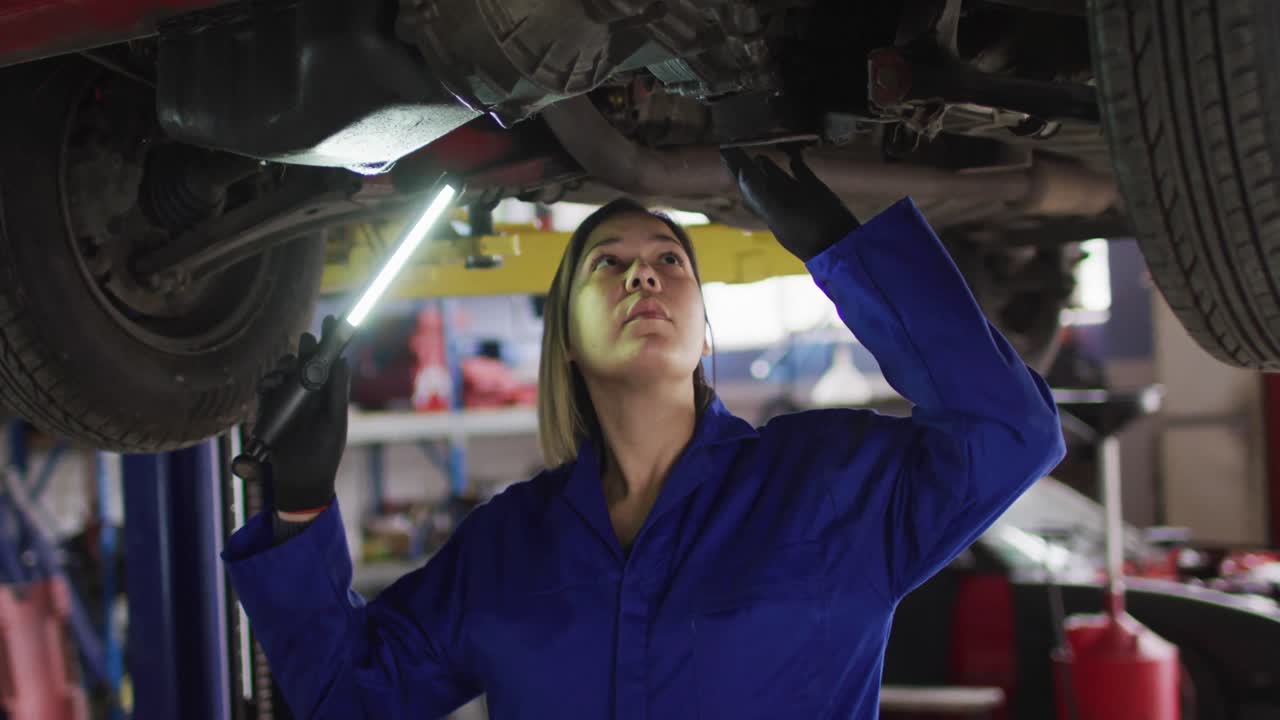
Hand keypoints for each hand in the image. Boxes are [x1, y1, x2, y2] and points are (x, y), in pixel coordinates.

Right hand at [256, 315, 349, 513]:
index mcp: (328, 393)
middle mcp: (309, 392)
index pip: (330, 361)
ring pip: (285, 370)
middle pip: (305, 360)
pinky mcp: (270, 408)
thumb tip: (341, 361)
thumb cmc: (323, 452)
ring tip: (290, 367)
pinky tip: (274, 382)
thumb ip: (336, 391)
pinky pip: (267, 387)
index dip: (331, 340)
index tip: (332, 319)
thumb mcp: (335, 421)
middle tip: (307, 339)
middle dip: (306, 347)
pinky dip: (269, 380)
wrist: (300, 479)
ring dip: (286, 364)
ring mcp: (288, 399)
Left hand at [721, 146, 859, 261]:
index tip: (723, 146)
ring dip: (766, 157)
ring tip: (756, 143)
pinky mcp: (813, 189)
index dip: (734, 164)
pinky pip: (799, 168)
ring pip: (775, 171)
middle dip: (744, 158)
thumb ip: (761, 195)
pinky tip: (789, 147)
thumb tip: (742, 174)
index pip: (744, 180)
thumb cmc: (810, 233)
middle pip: (755, 174)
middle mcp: (776, 198)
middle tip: (733, 140)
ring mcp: (794, 193)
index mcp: (765, 205)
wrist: (840, 244)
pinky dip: (793, 156)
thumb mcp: (782, 214)